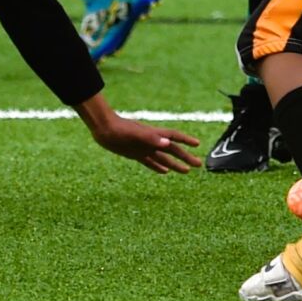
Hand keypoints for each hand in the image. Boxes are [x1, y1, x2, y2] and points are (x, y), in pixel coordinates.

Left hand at [88, 112, 202, 173]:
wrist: (103, 129)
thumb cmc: (119, 129)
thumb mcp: (135, 134)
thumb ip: (151, 138)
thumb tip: (168, 143)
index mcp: (154, 135)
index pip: (174, 137)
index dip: (186, 140)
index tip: (198, 145)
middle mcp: (152, 141)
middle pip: (173, 150)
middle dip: (186, 157)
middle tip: (198, 164)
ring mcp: (144, 148)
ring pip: (164, 158)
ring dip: (175, 164)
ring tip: (187, 171)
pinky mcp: (136, 154)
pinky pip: (150, 162)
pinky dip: (159, 167)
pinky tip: (165, 172)